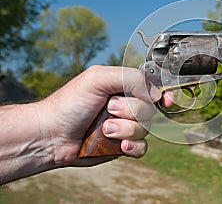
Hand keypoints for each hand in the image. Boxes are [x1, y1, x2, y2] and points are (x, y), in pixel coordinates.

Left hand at [39, 65, 171, 166]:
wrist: (52, 135)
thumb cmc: (69, 104)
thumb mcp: (97, 78)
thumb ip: (129, 78)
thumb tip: (156, 94)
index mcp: (123, 87)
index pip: (152, 88)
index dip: (163, 94)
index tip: (165, 101)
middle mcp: (127, 106)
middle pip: (150, 109)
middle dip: (131, 111)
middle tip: (109, 109)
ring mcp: (125, 126)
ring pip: (146, 129)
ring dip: (126, 129)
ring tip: (104, 129)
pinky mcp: (123, 145)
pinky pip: (142, 148)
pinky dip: (132, 146)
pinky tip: (119, 145)